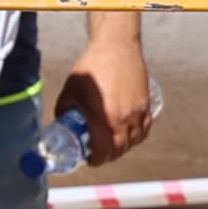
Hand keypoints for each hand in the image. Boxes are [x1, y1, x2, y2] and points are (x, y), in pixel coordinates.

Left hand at [63, 27, 157, 161]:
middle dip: (108, 156)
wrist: (116, 48)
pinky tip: (129, 134)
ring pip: (135, 141)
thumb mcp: (70, 91)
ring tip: (112, 145)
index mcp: (104, 119)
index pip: (103, 151)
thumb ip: (64, 109)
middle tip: (98, 154)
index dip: (95, 160)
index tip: (89, 160)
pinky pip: (145, 128)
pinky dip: (137, 136)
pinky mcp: (146, 104)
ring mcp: (138, 112)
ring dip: (123, 147)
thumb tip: (61, 122)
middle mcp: (124, 119)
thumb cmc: (91, 68)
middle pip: (120, 150)